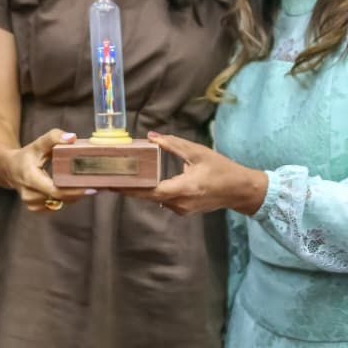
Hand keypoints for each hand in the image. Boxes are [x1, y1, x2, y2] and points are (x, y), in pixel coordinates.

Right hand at [2, 129, 91, 212]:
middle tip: (97, 185)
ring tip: (87, 185)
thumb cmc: (27, 155)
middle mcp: (30, 195)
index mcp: (30, 178)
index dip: (74, 191)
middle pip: (60, 198)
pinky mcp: (36, 209)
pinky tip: (74, 190)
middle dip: (78, 192)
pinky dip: (66, 199)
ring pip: (60, 203)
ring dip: (74, 196)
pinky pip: (56, 205)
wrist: (10, 169)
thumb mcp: (38, 143)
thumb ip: (54, 137)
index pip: (55, 190)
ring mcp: (32, 204)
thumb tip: (71, 138)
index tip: (91, 187)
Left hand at [124, 132, 266, 216]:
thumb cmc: (221, 169)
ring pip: (154, 198)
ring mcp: (181, 210)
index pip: (149, 191)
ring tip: (122, 177)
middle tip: (108, 178)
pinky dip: (152, 191)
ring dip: (140, 189)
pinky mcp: (183, 210)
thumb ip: (173, 145)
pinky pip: (163, 200)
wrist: (240, 190)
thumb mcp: (197, 152)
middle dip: (129, 187)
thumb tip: (151, 136)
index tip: (111, 183)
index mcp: (183, 189)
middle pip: (147, 196)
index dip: (129, 188)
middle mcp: (179, 204)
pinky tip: (143, 181)